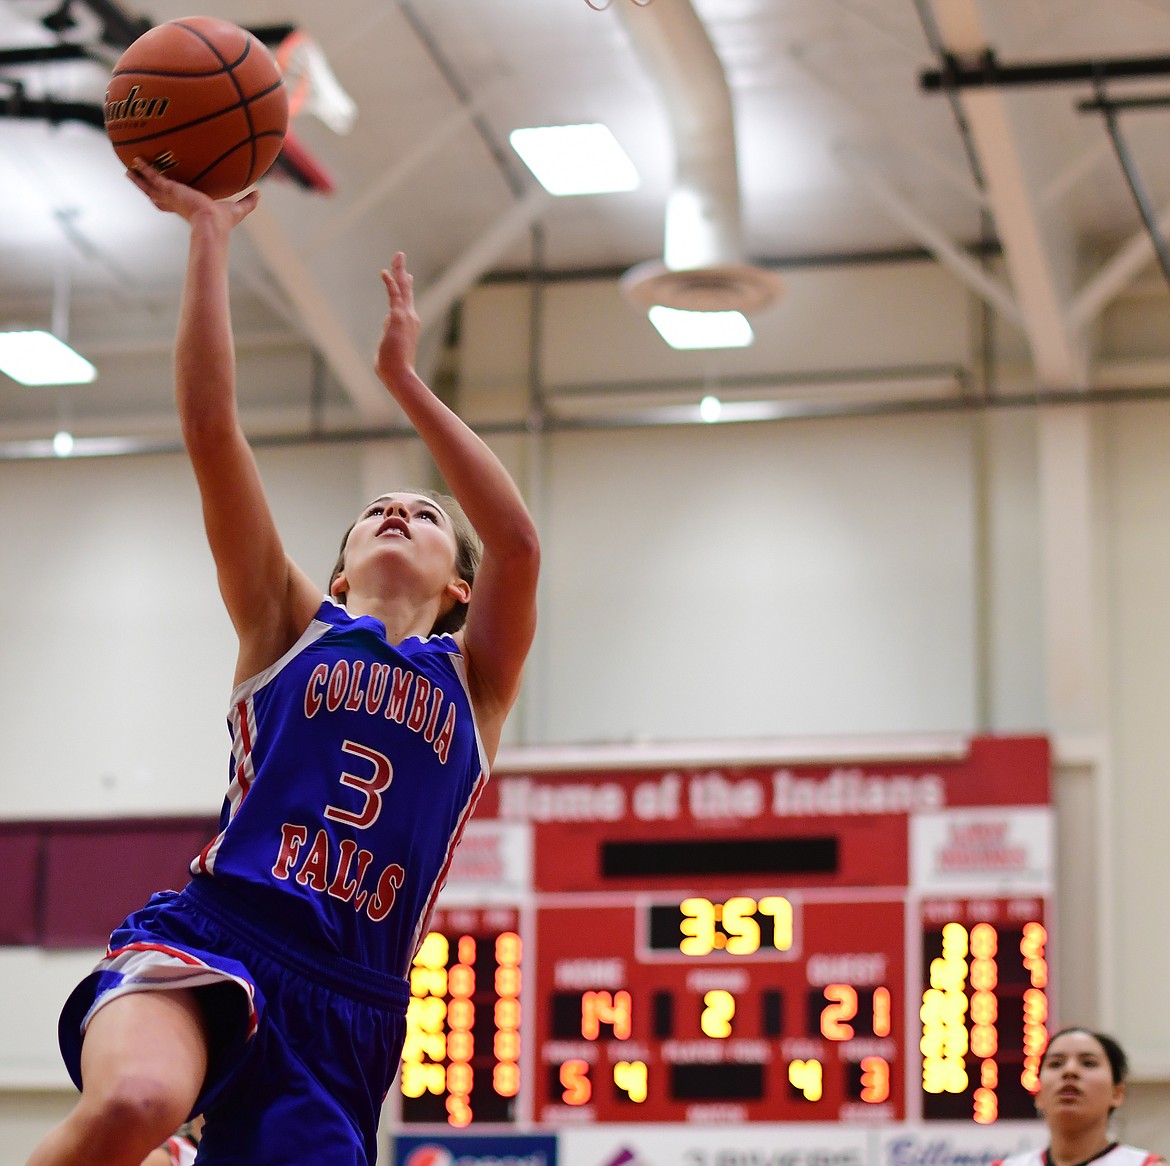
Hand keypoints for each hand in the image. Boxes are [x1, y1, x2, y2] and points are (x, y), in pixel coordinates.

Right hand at [126, 159, 258, 228]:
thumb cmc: (224, 222)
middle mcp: (176, 204)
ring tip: (127, 169)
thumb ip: (249, 202)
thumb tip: (260, 193)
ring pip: (149, 187)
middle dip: (146, 187)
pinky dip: (144, 169)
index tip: (163, 191)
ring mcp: (170, 198)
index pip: (174, 202)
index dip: (167, 197)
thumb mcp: (238, 208)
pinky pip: (153, 178)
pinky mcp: (168, 191)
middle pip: (156, 195)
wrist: (212, 225)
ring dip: (138, 179)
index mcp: (187, 208)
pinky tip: (134, 160)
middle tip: (136, 178)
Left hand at [375, 252, 420, 383]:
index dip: (405, 288)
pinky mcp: (398, 318)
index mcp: (409, 325)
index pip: (406, 302)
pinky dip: (390, 283)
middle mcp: (411, 318)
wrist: (399, 374)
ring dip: (399, 271)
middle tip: (400, 257)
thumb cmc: (392, 367)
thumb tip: (387, 324)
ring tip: (398, 256)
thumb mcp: (388, 348)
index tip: (406, 276)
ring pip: (402, 289)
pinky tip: (384, 272)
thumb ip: (387, 334)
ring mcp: (406, 317)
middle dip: (403, 272)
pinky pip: (394, 296)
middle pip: (406, 290)